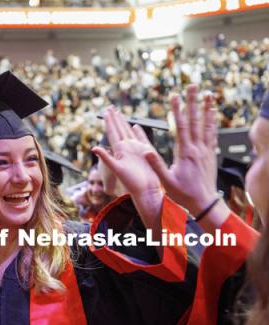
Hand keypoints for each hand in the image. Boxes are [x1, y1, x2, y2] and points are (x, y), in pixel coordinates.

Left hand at [92, 106, 162, 201]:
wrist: (146, 189)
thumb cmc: (131, 182)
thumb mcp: (117, 169)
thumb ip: (106, 158)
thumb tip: (94, 148)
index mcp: (119, 150)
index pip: (112, 133)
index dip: (109, 122)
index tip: (105, 112)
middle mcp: (126, 148)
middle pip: (119, 129)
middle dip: (114, 118)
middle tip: (110, 107)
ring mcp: (135, 149)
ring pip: (128, 132)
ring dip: (123, 122)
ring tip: (118, 113)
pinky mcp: (145, 152)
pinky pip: (141, 138)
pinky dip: (137, 132)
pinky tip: (134, 125)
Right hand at [144, 85, 219, 215]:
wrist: (204, 202)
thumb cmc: (184, 194)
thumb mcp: (166, 182)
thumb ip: (156, 165)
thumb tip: (146, 151)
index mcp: (185, 153)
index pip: (182, 127)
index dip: (178, 111)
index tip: (174, 97)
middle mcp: (198, 149)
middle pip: (195, 121)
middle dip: (193, 102)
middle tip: (193, 87)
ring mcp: (206, 150)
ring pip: (206, 125)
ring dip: (206, 108)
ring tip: (207, 94)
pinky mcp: (211, 154)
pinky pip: (212, 134)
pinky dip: (212, 122)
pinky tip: (212, 114)